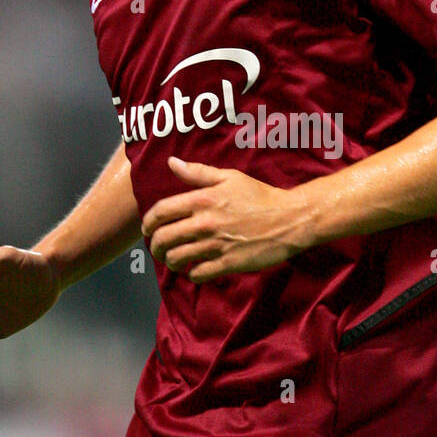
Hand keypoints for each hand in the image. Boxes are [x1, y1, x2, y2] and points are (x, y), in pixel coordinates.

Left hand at [141, 157, 311, 282]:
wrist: (289, 219)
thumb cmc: (260, 196)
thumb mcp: (230, 177)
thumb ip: (198, 172)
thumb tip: (172, 163)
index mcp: (202, 200)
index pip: (160, 212)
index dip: (148, 222)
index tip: (148, 228)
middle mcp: (204, 223)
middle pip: (163, 239)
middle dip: (154, 246)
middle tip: (158, 248)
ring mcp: (215, 245)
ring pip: (176, 258)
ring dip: (170, 262)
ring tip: (174, 260)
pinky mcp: (227, 264)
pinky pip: (197, 274)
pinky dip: (191, 274)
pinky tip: (195, 269)